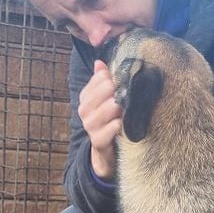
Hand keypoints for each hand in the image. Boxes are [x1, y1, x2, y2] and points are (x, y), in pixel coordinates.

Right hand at [77, 59, 122, 179]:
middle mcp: (84, 110)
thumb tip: (100, 62)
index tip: (124, 83)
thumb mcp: (105, 100)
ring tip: (128, 109)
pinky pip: (110, 128)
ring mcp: (90, 126)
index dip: (114, 79)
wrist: (106, 150)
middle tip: (129, 96)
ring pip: (108, 109)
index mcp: (86, 97)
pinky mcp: (98, 141)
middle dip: (119, 92)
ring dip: (121, 108)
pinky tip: (123, 124)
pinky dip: (119, 125)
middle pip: (104, 91)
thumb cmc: (108, 120)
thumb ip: (103, 81)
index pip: (100, 78)